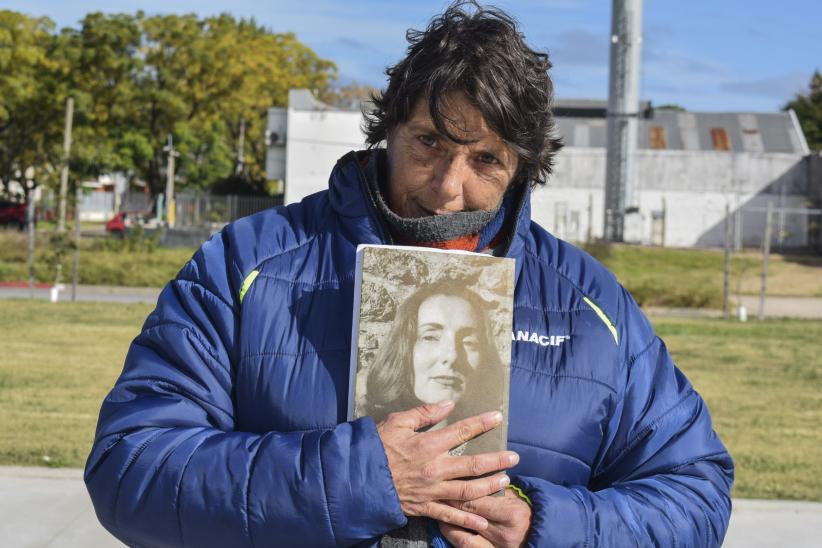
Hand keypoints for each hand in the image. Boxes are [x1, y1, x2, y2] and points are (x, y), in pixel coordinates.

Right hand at [376, 401, 518, 531]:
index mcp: (429, 444)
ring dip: (489, 486)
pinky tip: (482, 522)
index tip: (498, 417)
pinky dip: (467, 520)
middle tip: (514, 458)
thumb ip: (424, 413)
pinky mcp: (425, 507)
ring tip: (505, 481)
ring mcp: (432, 490)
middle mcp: (435, 468)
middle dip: (497, 460)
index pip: (462, 431)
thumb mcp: (397, 422)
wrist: (357, 479)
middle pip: (474, 464)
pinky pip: (449, 516)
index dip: (482, 423)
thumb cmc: (376, 447)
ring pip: (468, 490)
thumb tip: (448, 404)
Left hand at [439, 489, 531, 547]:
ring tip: (438, 513)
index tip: (445, 482)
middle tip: (435, 494)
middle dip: (449, 505)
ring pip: (464, 539)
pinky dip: (455, 538)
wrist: (537, 534)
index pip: (478, 501)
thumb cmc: (525, 509)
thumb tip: (468, 476)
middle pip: (468, 517)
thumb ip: (494, 489)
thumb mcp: (514, 496)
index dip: (458, 491)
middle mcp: (504, 534)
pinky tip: (446, 527)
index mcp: (512, 514)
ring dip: (448, 525)